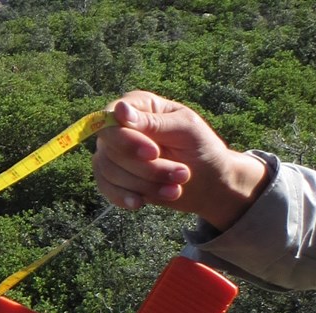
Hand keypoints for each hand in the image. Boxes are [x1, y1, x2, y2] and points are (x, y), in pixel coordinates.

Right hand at [93, 91, 268, 229]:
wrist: (209, 182)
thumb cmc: (201, 148)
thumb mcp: (186, 129)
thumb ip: (153, 122)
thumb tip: (119, 109)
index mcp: (137, 106)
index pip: (111, 121)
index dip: (126, 140)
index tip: (154, 153)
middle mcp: (119, 128)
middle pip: (111, 150)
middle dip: (146, 168)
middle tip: (182, 174)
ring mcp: (113, 153)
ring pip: (110, 172)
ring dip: (145, 184)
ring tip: (176, 188)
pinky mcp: (112, 178)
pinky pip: (106, 188)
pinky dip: (125, 197)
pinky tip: (141, 202)